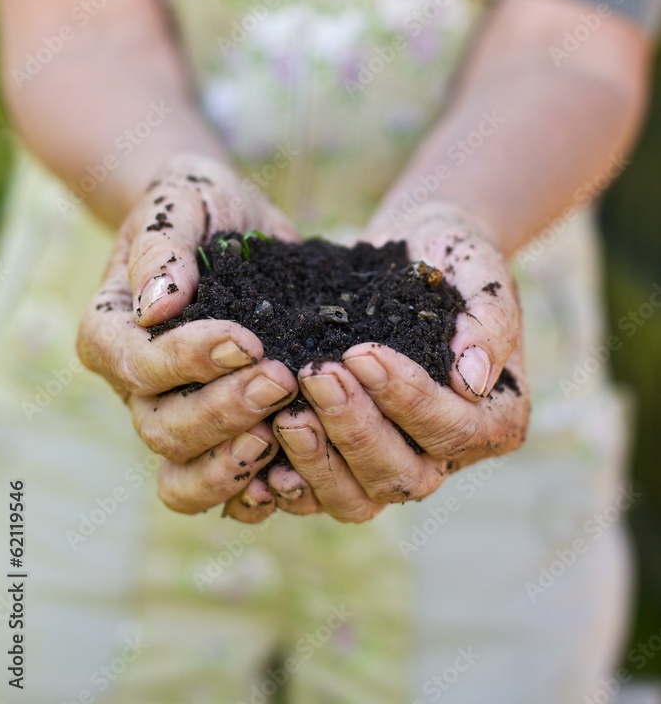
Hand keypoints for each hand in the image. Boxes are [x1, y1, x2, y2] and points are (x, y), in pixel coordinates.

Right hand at [77, 152, 299, 516]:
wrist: (226, 218)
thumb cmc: (196, 203)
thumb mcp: (181, 202)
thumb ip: (162, 247)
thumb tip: (158, 304)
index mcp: (110, 332)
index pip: (140, 366)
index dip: (190, 361)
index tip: (247, 339)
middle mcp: (135, 384)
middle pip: (164, 427)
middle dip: (224, 410)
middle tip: (281, 378)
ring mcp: (176, 413)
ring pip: (186, 471)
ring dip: (235, 462)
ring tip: (283, 433)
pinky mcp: (220, 430)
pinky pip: (223, 486)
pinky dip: (252, 490)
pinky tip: (294, 472)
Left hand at [250, 201, 527, 523]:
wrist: (413, 253)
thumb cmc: (453, 261)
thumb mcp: (481, 274)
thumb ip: (487, 324)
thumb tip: (472, 380)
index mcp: (494, 420)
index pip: (452, 429)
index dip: (407, 398)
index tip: (362, 353)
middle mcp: (445, 457)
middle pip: (401, 475)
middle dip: (355, 428)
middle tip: (316, 374)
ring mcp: (392, 465)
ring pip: (356, 498)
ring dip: (317, 460)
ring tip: (284, 414)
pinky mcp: (344, 463)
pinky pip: (314, 493)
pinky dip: (285, 484)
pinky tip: (257, 452)